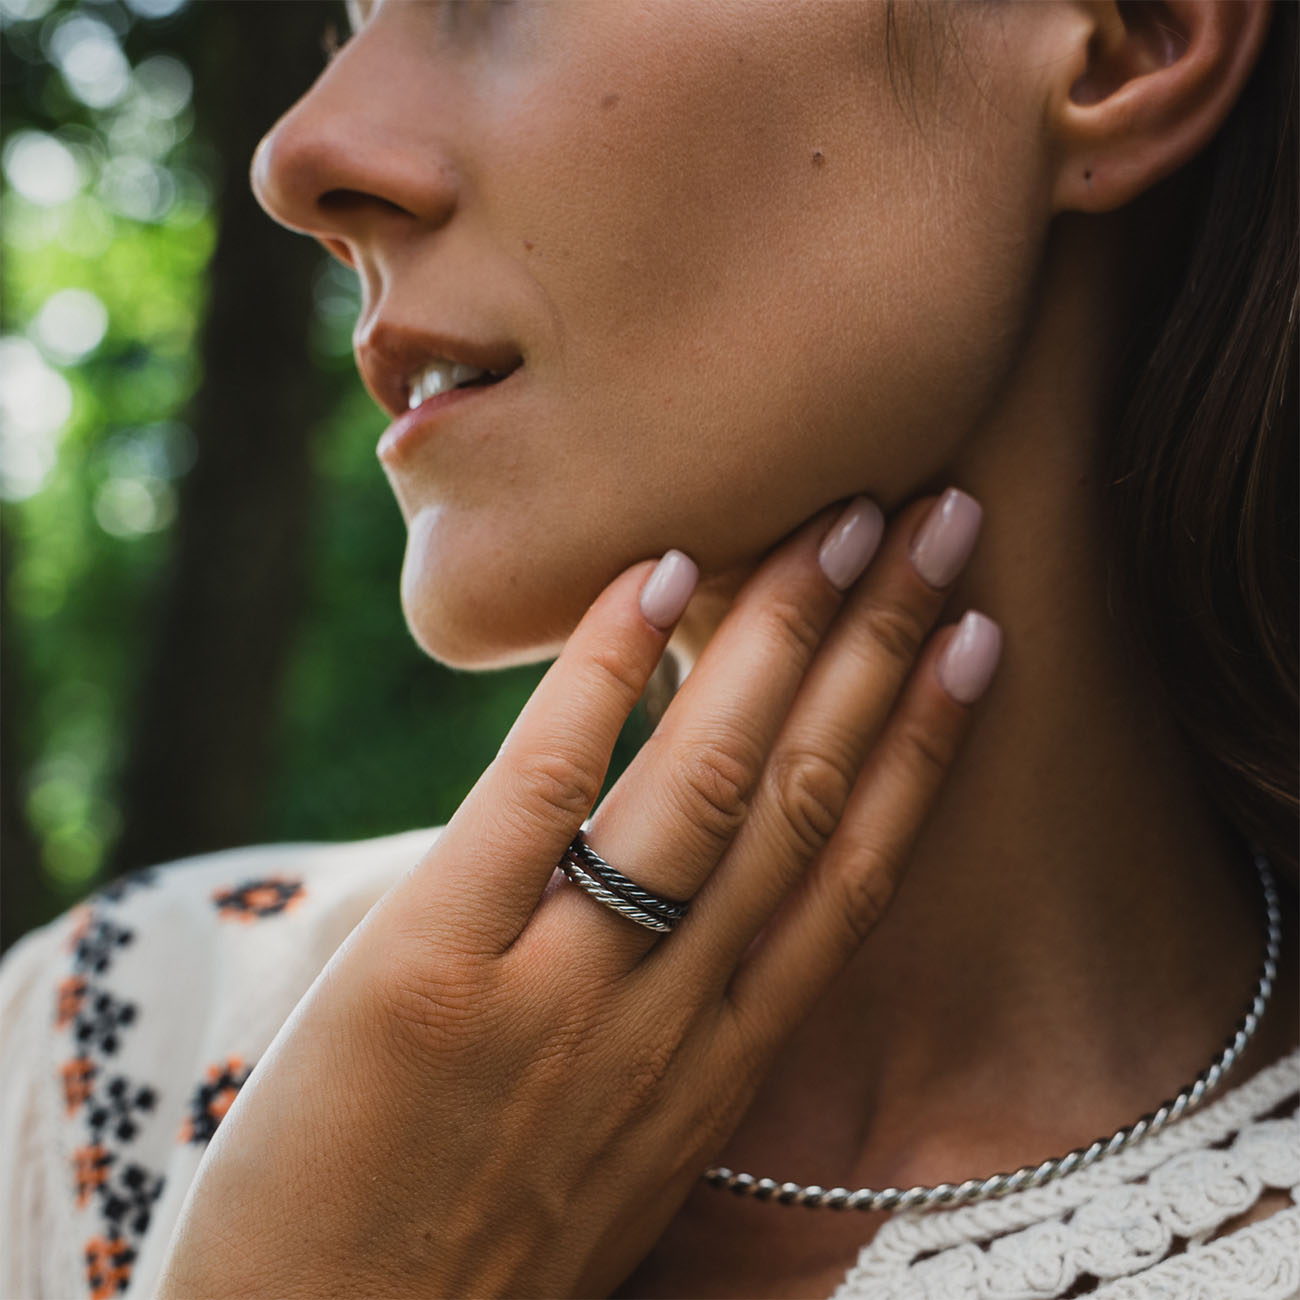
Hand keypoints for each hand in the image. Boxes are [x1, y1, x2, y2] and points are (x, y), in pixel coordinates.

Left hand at [155, 490, 996, 1299]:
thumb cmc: (467, 1241)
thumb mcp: (616, 1138)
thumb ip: (664, 1015)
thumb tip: (673, 884)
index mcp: (720, 1065)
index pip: (855, 874)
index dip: (927, 746)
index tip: (981, 638)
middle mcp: (671, 1026)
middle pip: (805, 801)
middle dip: (884, 648)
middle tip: (936, 517)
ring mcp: (559, 999)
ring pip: (706, 788)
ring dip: (780, 638)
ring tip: (835, 521)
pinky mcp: (431, 975)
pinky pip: (539, 794)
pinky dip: (602, 677)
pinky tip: (653, 578)